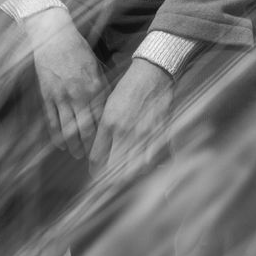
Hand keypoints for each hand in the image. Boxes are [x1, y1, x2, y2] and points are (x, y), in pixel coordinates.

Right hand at [27, 8, 106, 159]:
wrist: (53, 35)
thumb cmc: (78, 48)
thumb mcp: (97, 65)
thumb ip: (103, 87)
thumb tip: (110, 106)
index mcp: (95, 87)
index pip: (102, 119)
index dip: (106, 137)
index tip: (110, 148)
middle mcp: (78, 94)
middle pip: (86, 129)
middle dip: (90, 148)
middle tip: (95, 160)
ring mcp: (60, 96)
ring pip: (68, 129)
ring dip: (73, 145)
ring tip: (77, 155)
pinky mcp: (46, 95)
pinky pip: (52, 120)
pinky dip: (56, 135)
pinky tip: (60, 145)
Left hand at [89, 59, 173, 177]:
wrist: (152, 74)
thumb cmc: (129, 88)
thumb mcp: (108, 106)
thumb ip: (104, 130)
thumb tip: (100, 151)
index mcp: (109, 123)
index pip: (97, 158)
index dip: (95, 171)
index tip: (96, 174)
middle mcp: (125, 132)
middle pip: (116, 171)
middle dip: (111, 181)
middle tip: (110, 182)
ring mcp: (144, 134)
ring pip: (136, 170)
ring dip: (131, 176)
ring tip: (127, 176)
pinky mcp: (160, 133)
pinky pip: (155, 160)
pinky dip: (150, 167)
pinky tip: (145, 166)